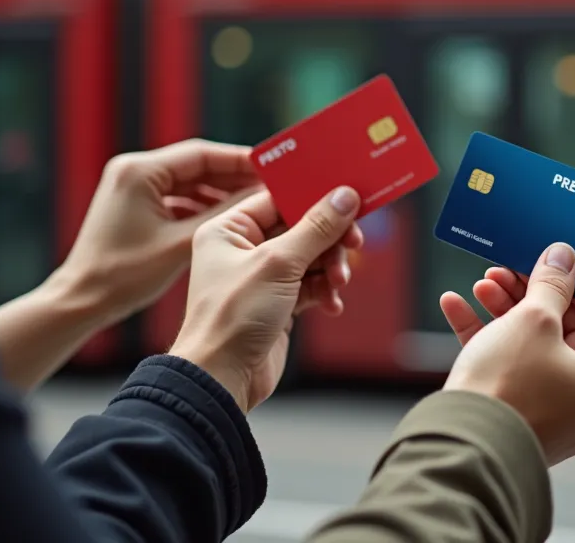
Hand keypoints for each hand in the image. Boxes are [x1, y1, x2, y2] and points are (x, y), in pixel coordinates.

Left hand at [54, 140, 263, 322]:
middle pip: (197, 165)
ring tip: (257, 203)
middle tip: (271, 186)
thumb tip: (261, 193)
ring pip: (189, 181)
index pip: (202, 154)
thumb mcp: (181, 242)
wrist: (82, 299)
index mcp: (139, 172)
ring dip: (221, 192)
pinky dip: (203, 205)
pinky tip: (229, 217)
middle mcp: (133, 171)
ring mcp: (132, 187)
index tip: (272, 168)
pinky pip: (177, 196)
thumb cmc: (124, 274)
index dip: (240, 161)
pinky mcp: (135, 204)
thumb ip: (223, 213)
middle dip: (234, 177)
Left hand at [170, 187, 362, 411]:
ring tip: (337, 284)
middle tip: (353, 245)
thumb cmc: (232, 317)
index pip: (279, 199)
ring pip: (311, 257)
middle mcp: (242, 249)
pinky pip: (310, 285)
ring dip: (330, 268)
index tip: (350, 200)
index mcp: (228, 229)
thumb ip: (316, 227)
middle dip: (330, 240)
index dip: (315, 198)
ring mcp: (261, 277)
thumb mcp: (279, 263)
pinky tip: (331, 305)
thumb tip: (345, 197)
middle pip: (301, 228)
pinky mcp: (276, 303)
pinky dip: (325, 292)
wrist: (221, 377)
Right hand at [438, 244, 574, 465]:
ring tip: (481, 283)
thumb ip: (551, 283)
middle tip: (510, 268)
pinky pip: (504, 368)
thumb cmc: (508, 386)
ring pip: (531, 347)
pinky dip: (483, 336)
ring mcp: (546, 413)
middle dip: (535, 294)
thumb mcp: (533, 320)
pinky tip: (454, 305)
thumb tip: (563, 255)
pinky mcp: (511, 418)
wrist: (461, 449)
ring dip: (505, 309)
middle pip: (566, 331)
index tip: (559, 262)